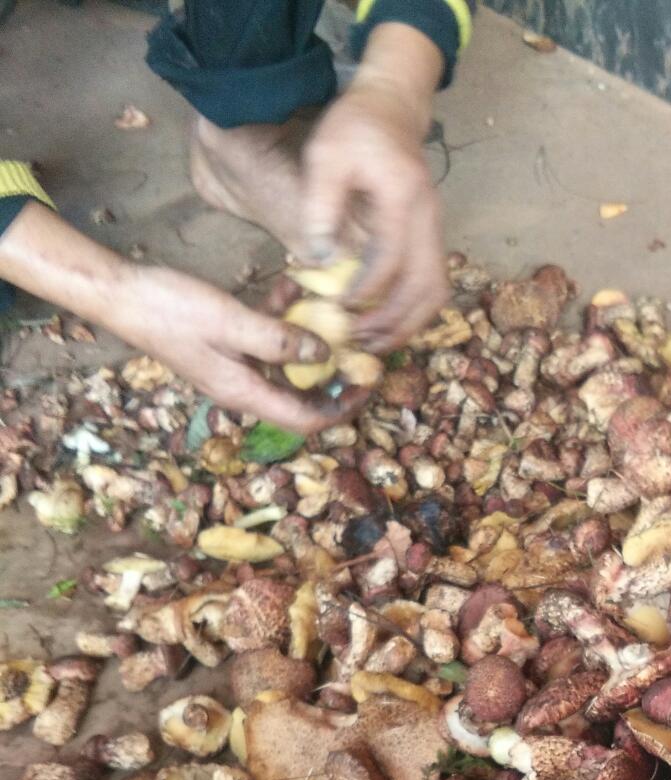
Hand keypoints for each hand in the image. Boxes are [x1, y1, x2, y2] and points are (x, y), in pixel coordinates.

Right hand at [0, 203, 363, 432]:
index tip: (369, 386)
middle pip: (300, 396)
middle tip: (362, 351)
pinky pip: (265, 341)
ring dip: (309, 342)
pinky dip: (281, 321)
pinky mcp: (225, 345)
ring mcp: (233, 367)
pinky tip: (289, 288)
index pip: (305, 420)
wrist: (121, 294)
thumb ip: (279, 341)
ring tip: (330, 313)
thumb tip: (325, 356)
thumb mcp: (232, 322)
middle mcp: (242, 387)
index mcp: (245, 393)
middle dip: (333, 377)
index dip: (341, 409)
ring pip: (286, 365)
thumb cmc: (171, 309)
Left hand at [301, 23, 448, 350]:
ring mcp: (436, 229)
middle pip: (425, 287)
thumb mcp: (325, 155)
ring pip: (436, 292)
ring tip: (374, 342)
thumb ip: (321, 206)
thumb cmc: (355, 128)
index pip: (391, 258)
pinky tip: (386, 322)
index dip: (366, 290)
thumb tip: (321, 262)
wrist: (392, 108)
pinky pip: (433, 286)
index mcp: (402, 196)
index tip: (338, 308)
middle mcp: (429, 217)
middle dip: (393, 321)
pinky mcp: (433, 238)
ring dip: (408, 324)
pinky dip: (413, 311)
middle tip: (359, 341)